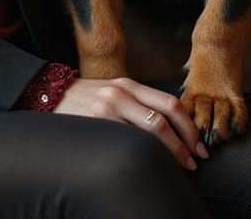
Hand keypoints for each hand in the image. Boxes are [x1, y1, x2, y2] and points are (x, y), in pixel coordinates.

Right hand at [54, 76, 207, 168]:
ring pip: (149, 131)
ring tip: (179, 165)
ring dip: (170, 152)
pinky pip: (128, 142)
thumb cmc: (88, 99)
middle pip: (164, 118)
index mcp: (129, 84)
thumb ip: (139, 103)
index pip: (169, 103)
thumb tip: (173, 127)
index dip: (189, 126)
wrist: (51, 94)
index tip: (199, 145)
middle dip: (184, 142)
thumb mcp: (115, 92)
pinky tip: (151, 163)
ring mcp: (107, 109)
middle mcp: (120, 93)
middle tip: (195, 159)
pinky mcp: (96, 124)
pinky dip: (146, 154)